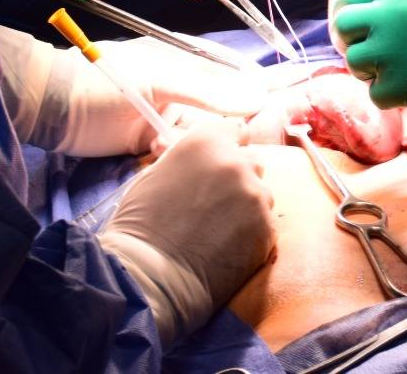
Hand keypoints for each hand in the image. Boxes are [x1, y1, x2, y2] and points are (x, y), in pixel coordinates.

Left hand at [0, 27, 269, 156]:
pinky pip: (181, 156)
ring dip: (202, 148)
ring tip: (180, 146)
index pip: (236, 80)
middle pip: (225, 114)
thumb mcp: (160, 80)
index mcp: (190, 69)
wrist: (51, 107)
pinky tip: (167, 158)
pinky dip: (180, 160)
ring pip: (204, 139)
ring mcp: (169, 122)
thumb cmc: (105, 82)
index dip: (258, 96)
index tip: (280, 114)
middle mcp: (185, 95)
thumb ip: (208, 93)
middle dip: (232, 130)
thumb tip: (258, 100)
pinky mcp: (152, 148)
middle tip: (238, 145)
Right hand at [100, 119, 274, 345]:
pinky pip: (264, 226)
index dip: (227, 147)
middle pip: (251, 162)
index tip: (219, 164)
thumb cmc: (140, 225)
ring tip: (217, 231)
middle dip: (237, 178)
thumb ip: (189, 159)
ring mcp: (256, 196)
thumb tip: (203, 157)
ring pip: (261, 195)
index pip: (235, 131)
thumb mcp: (156, 173)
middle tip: (214, 204)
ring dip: (246, 207)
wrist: (146, 275)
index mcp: (208, 142)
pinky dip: (251, 235)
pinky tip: (226, 249)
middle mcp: (238, 162)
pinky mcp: (267, 229)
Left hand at [329, 0, 406, 130]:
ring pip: (356, 62)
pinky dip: (394, 96)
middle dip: (359, 40)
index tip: (370, 26)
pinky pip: (377, 94)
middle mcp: (396, 8)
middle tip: (384, 54)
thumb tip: (378, 10)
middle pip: (343, 26)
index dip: (357, 11)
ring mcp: (399, 47)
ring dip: (376, 70)